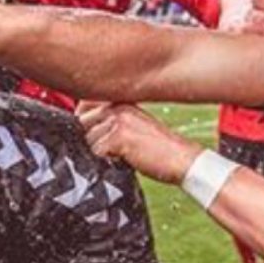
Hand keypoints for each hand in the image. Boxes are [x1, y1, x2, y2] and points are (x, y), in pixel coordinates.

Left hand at [76, 101, 200, 183]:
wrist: (182, 159)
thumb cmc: (159, 148)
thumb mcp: (133, 125)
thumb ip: (110, 121)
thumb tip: (81, 130)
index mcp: (120, 100)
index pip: (83, 105)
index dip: (84, 123)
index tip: (95, 135)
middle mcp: (117, 105)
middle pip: (80, 124)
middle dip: (90, 140)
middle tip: (114, 149)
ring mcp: (117, 119)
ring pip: (87, 141)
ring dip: (100, 153)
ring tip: (122, 155)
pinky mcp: (118, 136)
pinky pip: (96, 153)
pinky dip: (106, 162)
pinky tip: (124, 160)